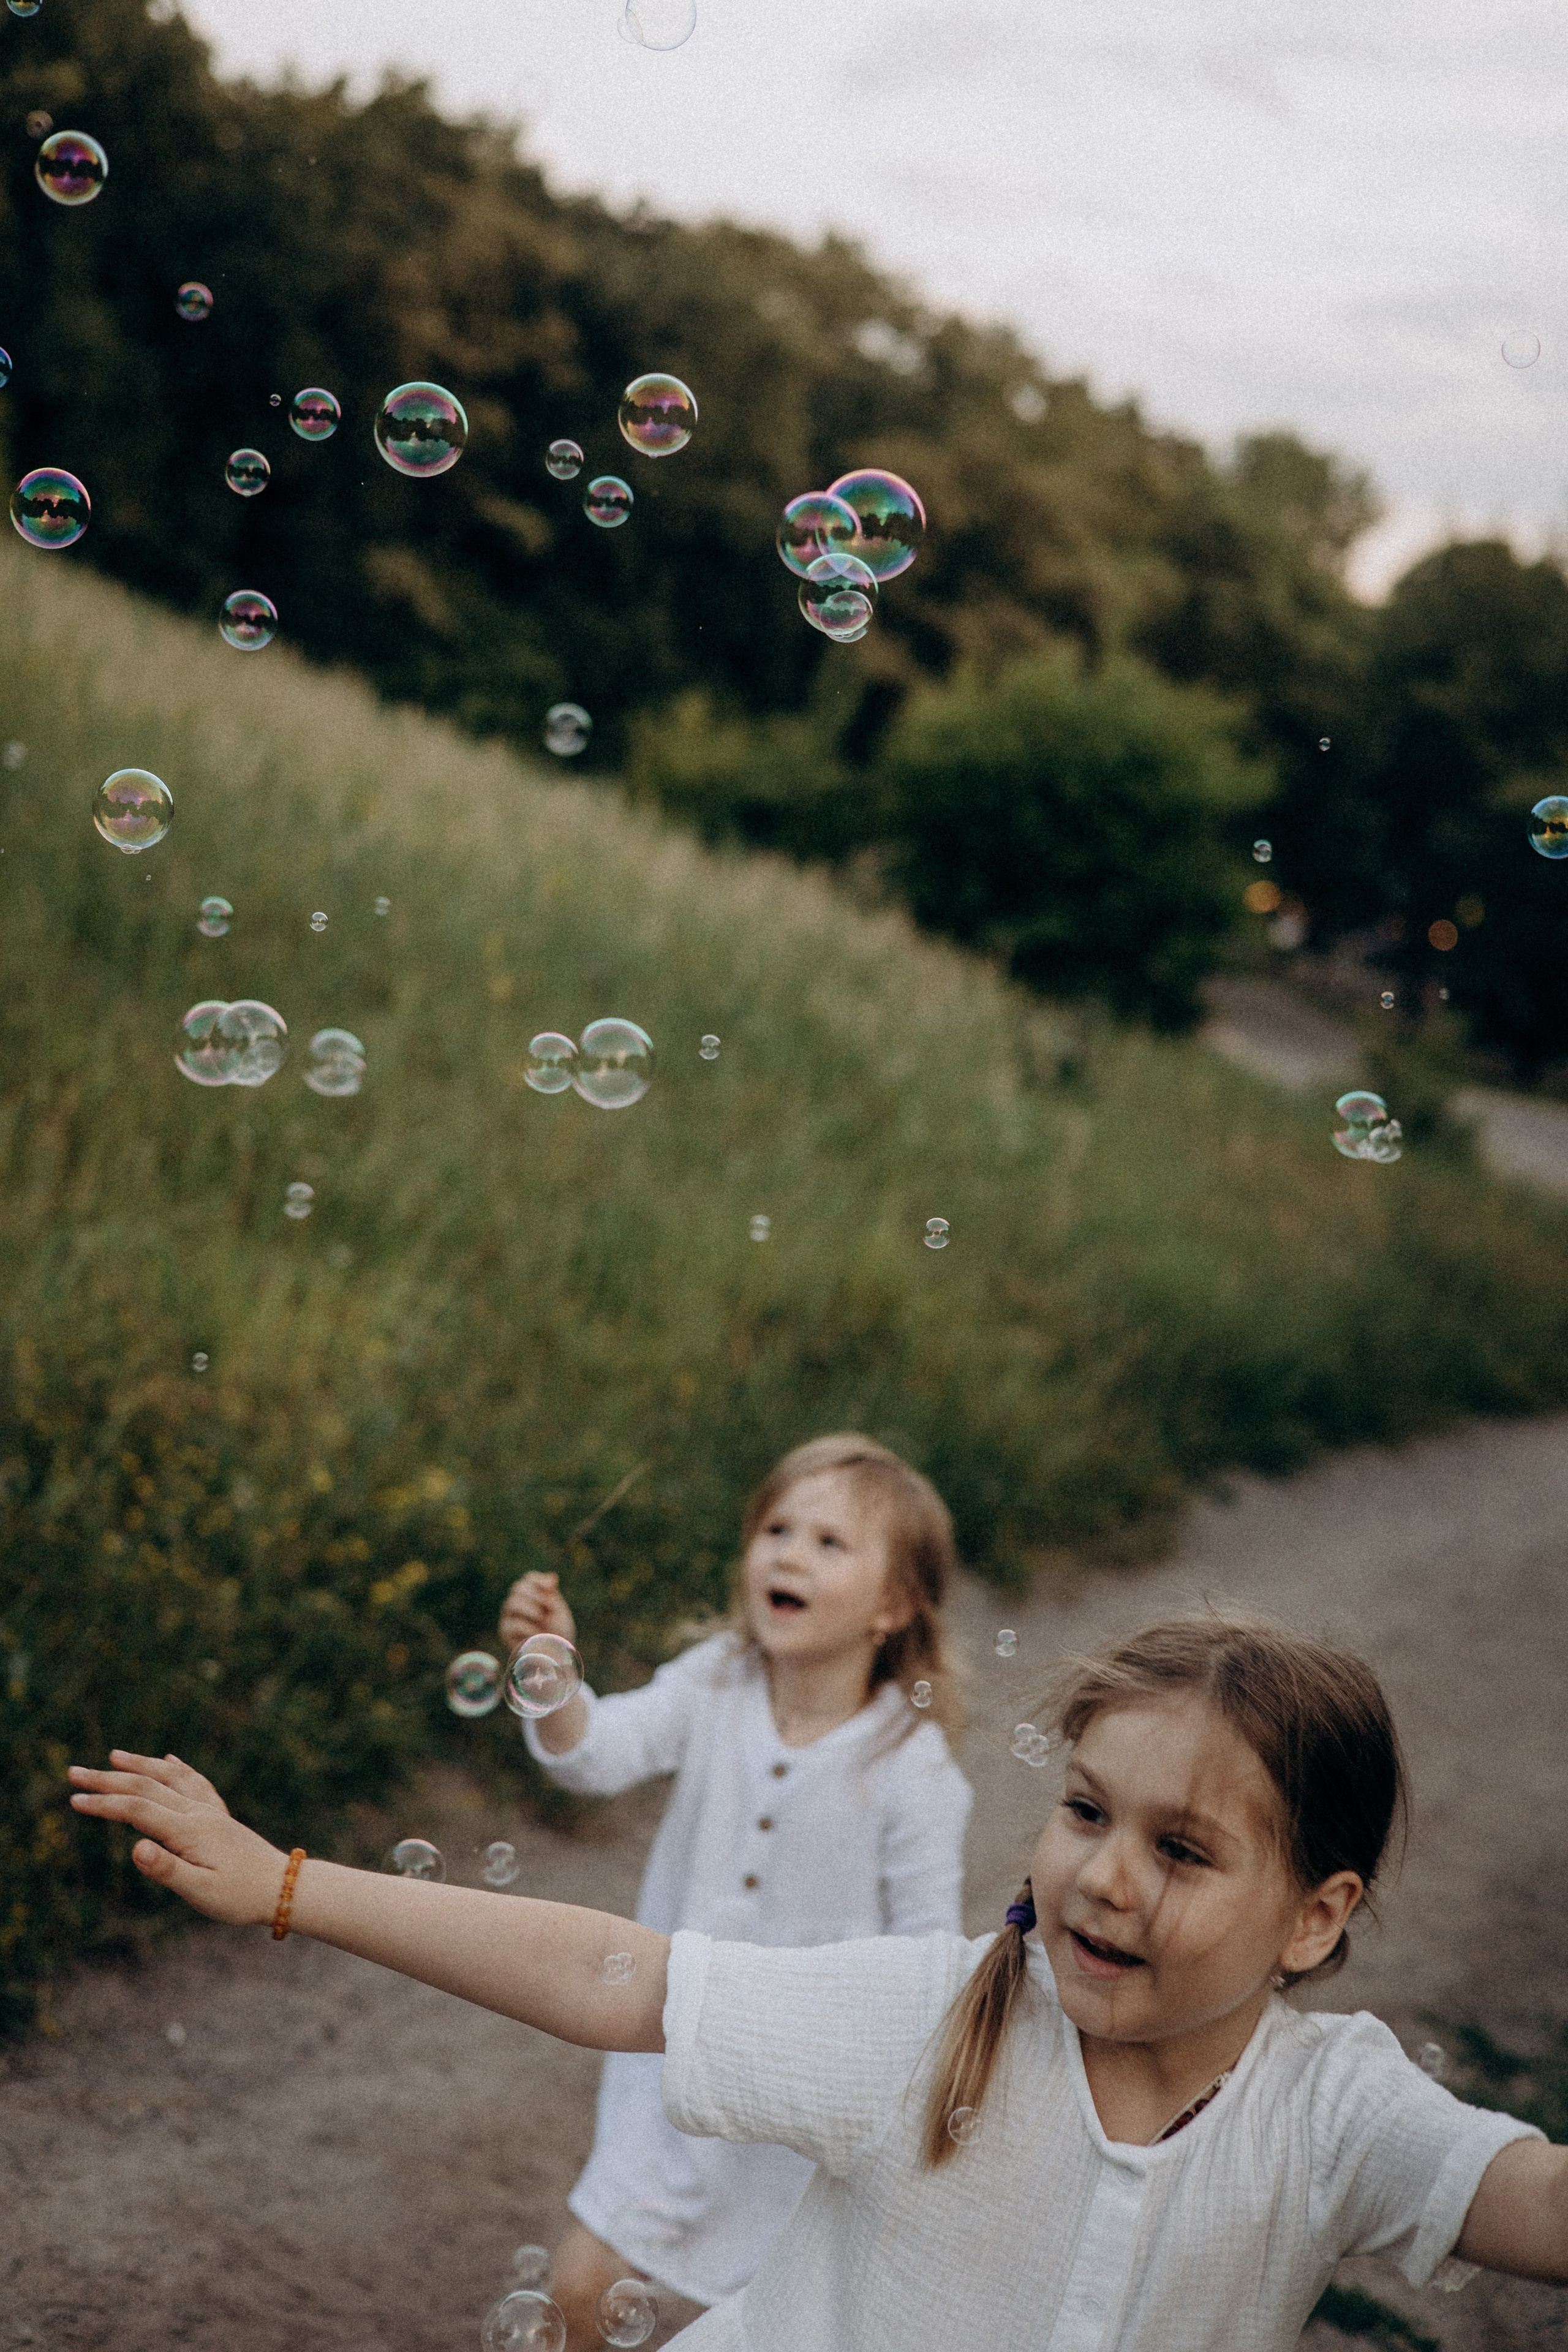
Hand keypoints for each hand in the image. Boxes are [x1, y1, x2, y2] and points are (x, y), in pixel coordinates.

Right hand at [67, 1751, 285, 1927]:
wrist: (283, 1888)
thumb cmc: (240, 1897)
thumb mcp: (201, 1892)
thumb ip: (167, 1870)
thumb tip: (136, 1847)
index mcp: (189, 1831)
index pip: (137, 1810)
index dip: (104, 1804)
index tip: (74, 1800)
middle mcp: (198, 1813)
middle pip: (147, 1787)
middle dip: (108, 1779)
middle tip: (74, 1772)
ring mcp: (210, 1811)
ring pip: (170, 1778)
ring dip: (140, 1765)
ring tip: (113, 1756)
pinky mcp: (220, 1816)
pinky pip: (196, 1782)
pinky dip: (178, 1768)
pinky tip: (170, 1760)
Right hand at [500, 1571, 575, 1650]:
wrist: (556, 1655)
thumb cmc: (558, 1633)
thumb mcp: (559, 1611)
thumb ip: (552, 1595)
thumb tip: (552, 1577)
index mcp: (532, 1595)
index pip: (529, 1579)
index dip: (539, 1581)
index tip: (551, 1589)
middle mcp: (518, 1603)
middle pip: (518, 1588)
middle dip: (535, 1595)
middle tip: (549, 1607)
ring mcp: (509, 1617)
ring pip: (512, 1603)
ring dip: (530, 1609)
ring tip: (542, 1619)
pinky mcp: (505, 1632)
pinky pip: (511, 1624)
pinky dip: (526, 1626)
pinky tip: (536, 1632)